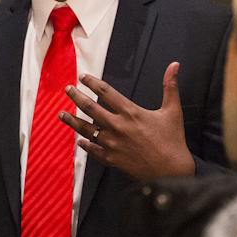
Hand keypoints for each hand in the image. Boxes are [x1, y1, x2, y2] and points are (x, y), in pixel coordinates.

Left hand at [59, 62, 194, 179]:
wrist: (171, 171)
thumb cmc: (172, 141)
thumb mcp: (173, 110)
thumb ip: (170, 86)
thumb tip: (175, 65)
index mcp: (130, 112)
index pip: (105, 92)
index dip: (92, 82)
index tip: (83, 77)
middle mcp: (117, 126)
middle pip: (90, 108)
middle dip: (76, 97)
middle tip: (68, 90)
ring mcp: (112, 144)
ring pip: (86, 129)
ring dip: (72, 120)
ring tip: (61, 114)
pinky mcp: (111, 159)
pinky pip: (93, 150)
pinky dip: (85, 145)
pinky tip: (79, 141)